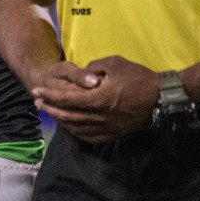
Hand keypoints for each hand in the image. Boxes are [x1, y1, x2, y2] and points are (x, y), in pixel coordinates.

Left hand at [33, 55, 157, 142]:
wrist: (163, 98)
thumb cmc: (139, 78)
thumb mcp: (114, 63)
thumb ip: (93, 68)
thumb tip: (82, 75)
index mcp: (98, 100)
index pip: (66, 99)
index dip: (49, 95)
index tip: (36, 91)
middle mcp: (100, 117)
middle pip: (67, 116)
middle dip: (50, 108)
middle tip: (37, 102)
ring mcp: (107, 128)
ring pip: (77, 128)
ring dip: (60, 121)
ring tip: (50, 112)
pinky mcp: (114, 134)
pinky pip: (90, 137)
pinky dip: (76, 132)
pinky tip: (70, 127)